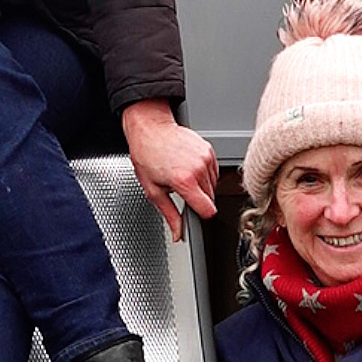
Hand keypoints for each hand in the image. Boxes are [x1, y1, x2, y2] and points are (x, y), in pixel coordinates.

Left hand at [121, 98, 217, 240]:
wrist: (150, 128)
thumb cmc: (147, 155)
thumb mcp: (153, 190)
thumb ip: (170, 215)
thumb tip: (178, 233)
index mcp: (184, 181)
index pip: (208, 210)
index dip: (201, 214)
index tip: (194, 212)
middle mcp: (198, 169)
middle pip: (210, 198)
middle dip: (197, 198)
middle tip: (179, 188)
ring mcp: (205, 158)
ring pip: (213, 185)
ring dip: (201, 186)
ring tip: (182, 175)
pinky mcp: (209, 150)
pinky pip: (213, 171)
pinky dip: (204, 173)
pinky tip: (188, 166)